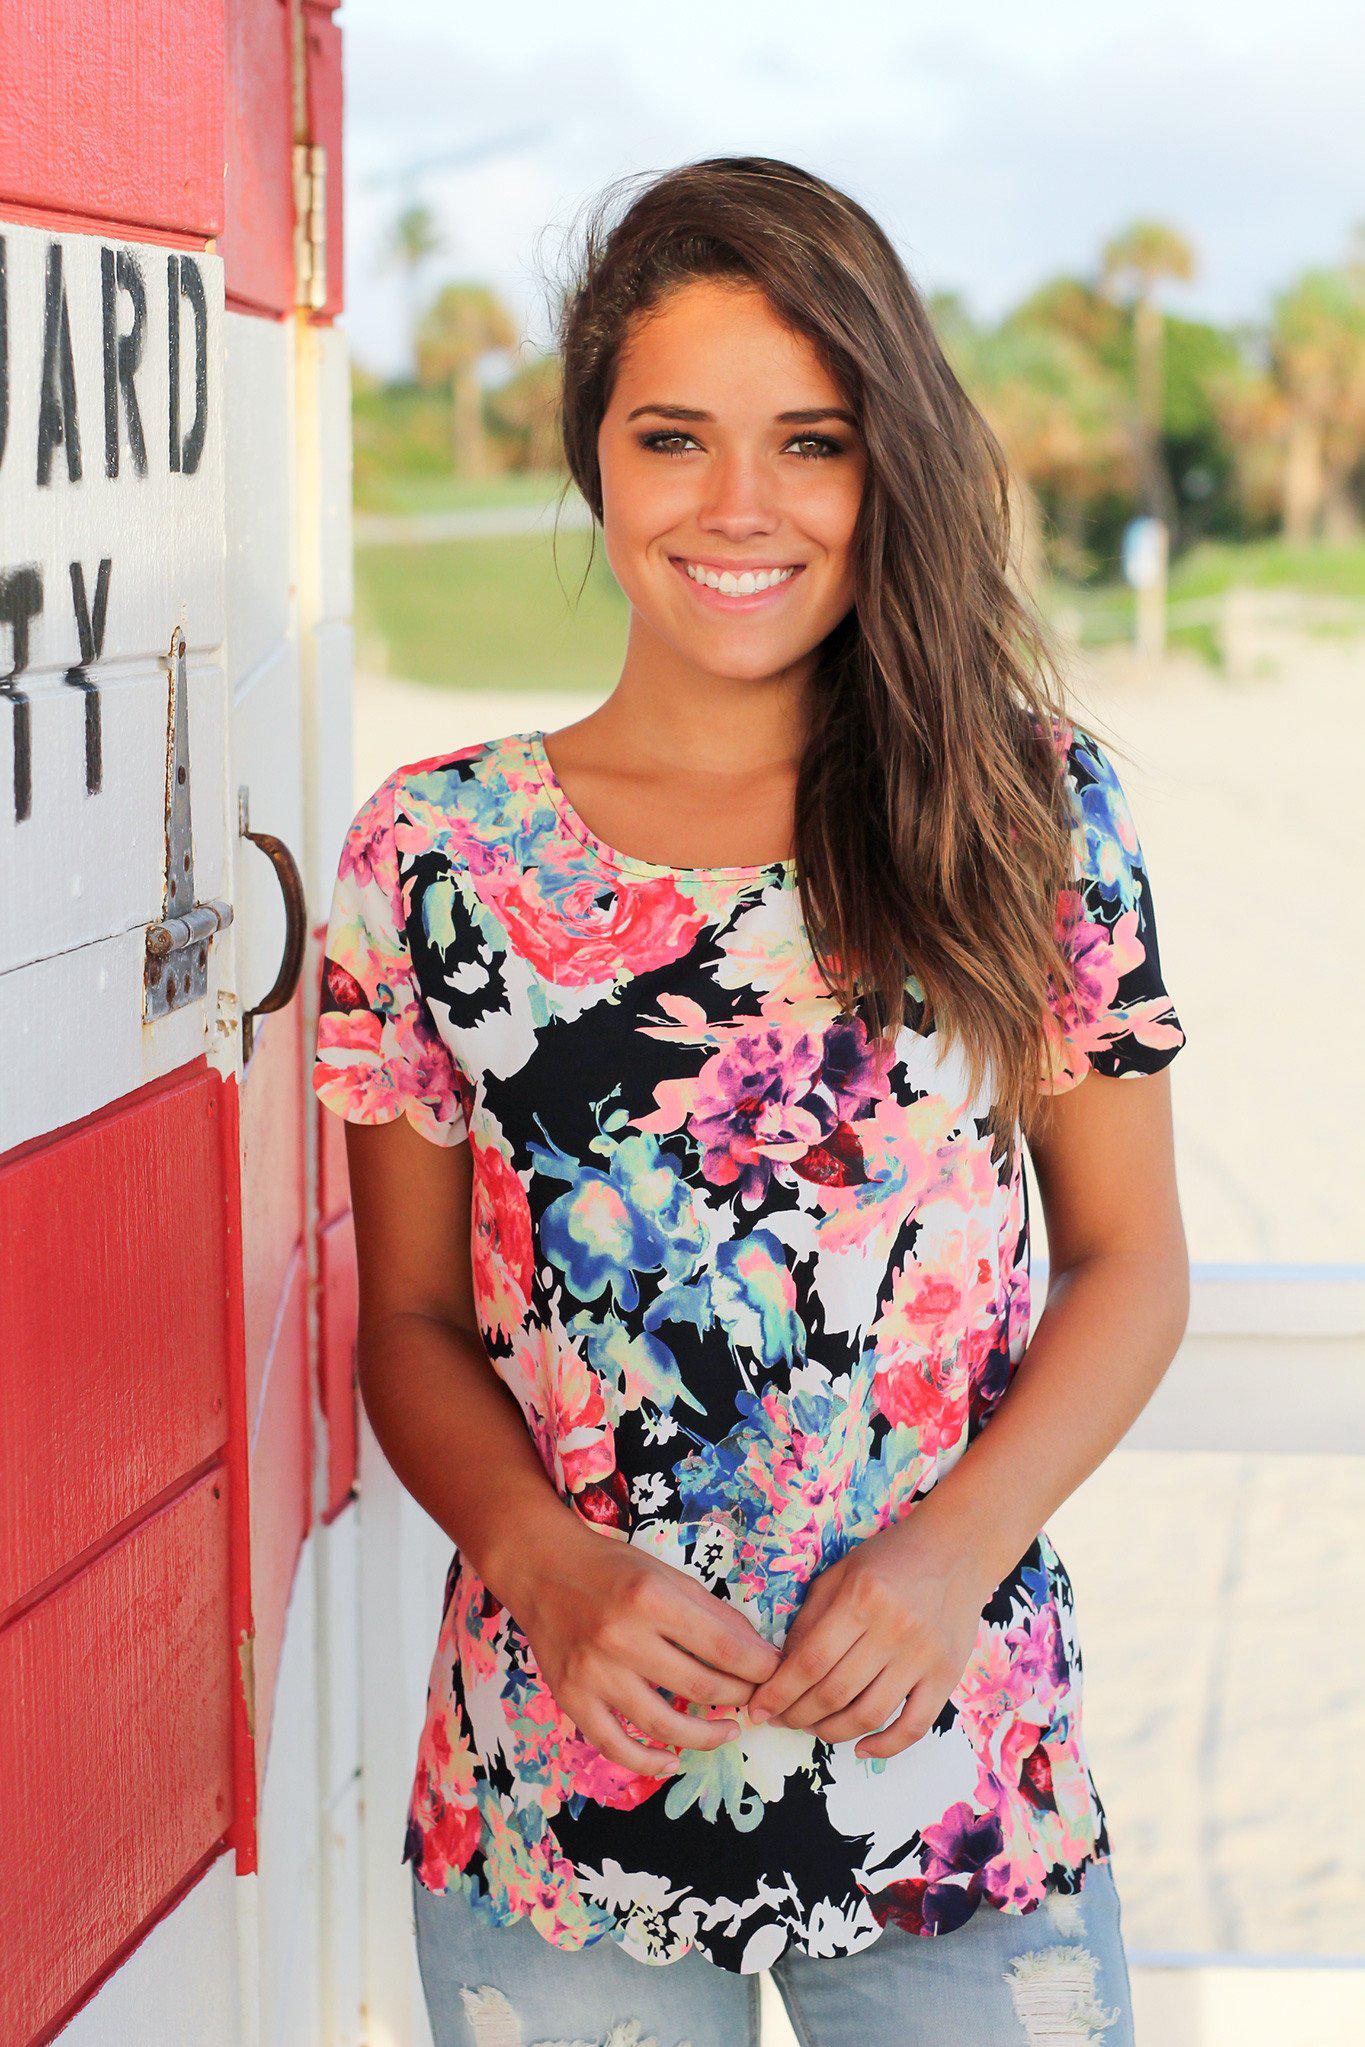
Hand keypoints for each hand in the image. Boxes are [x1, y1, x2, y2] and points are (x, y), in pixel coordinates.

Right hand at [510, 1514, 782, 1776]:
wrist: (541, 1567)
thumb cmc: (611, 1567)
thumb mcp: (666, 1574)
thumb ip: (711, 1613)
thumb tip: (756, 1652)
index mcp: (651, 1598)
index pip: (723, 1647)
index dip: (759, 1668)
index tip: (776, 1674)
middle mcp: (622, 1637)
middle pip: (700, 1686)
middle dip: (739, 1698)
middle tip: (754, 1700)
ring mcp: (594, 1673)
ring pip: (663, 1724)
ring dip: (705, 1736)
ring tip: (728, 1732)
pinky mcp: (571, 1698)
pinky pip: (615, 1745)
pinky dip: (647, 1762)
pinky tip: (672, 1761)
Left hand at [743, 1515, 989, 1759]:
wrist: (958, 1547)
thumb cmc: (891, 1557)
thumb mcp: (840, 1573)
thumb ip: (810, 1618)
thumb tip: (782, 1670)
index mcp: (862, 1597)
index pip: (810, 1661)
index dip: (779, 1693)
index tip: (758, 1709)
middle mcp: (894, 1629)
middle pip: (834, 1693)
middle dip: (797, 1715)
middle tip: (781, 1720)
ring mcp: (924, 1656)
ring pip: (869, 1715)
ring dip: (832, 1732)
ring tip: (813, 1728)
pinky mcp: (947, 1676)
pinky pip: (914, 1726)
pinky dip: (885, 1746)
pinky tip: (861, 1748)